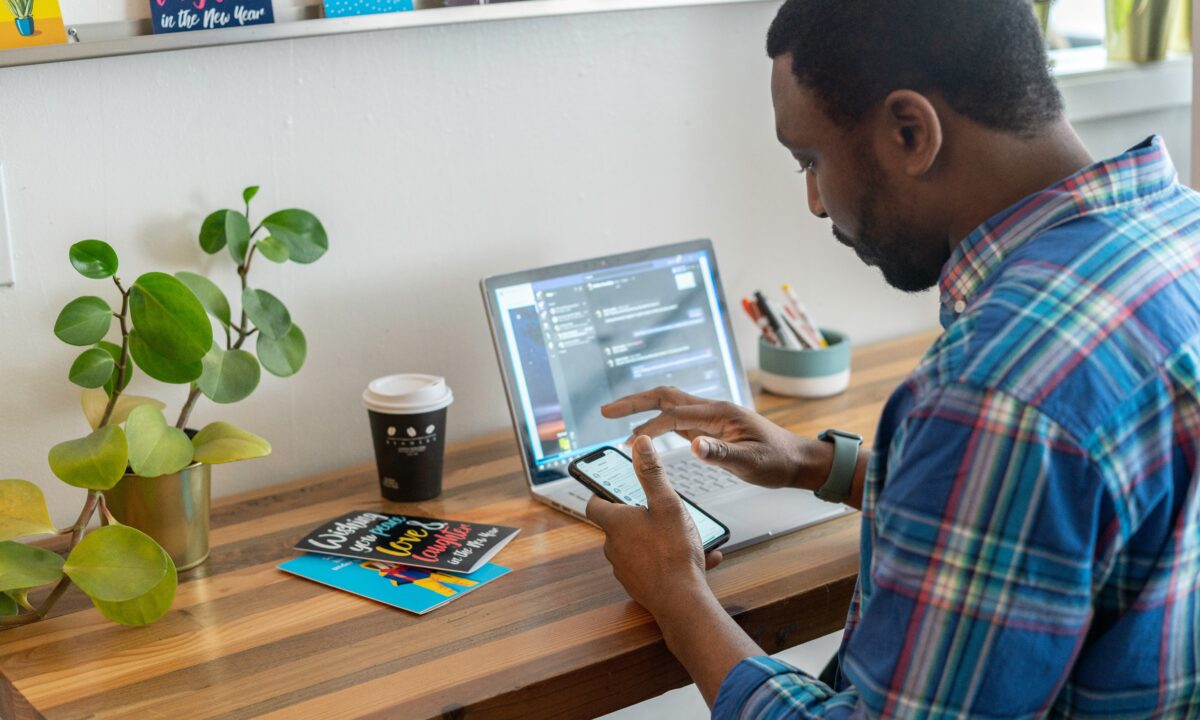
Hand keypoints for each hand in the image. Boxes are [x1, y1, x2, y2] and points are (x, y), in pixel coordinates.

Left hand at [586, 435, 722, 616]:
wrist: (681, 601)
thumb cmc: (673, 552)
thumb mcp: (667, 504)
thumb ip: (652, 473)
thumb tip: (640, 443)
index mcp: (616, 523)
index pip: (594, 504)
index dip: (601, 493)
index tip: (611, 487)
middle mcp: (614, 547)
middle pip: (619, 525)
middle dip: (639, 516)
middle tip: (661, 509)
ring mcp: (625, 569)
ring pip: (639, 546)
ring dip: (659, 539)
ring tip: (689, 537)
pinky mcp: (639, 586)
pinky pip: (653, 566)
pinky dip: (670, 560)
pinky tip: (699, 559)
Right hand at [602, 386, 817, 490]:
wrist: (797, 460)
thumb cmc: (778, 461)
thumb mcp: (752, 463)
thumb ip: (722, 455)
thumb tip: (693, 447)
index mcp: (720, 413)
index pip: (674, 414)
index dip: (648, 424)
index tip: (625, 437)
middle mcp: (712, 410)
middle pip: (666, 397)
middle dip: (634, 402)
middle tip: (605, 411)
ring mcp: (711, 418)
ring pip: (670, 405)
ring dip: (642, 408)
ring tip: (616, 417)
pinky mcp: (711, 429)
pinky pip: (678, 419)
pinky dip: (656, 421)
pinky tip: (645, 431)